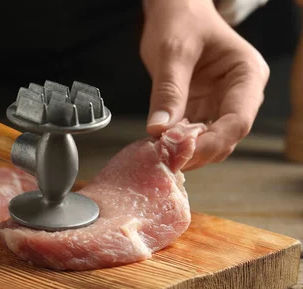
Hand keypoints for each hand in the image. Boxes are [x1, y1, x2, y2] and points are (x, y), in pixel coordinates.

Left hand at [140, 0, 269, 169]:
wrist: (174, 11)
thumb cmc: (181, 20)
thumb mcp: (172, 52)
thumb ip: (168, 90)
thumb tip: (159, 130)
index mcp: (247, 75)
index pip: (238, 121)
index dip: (211, 143)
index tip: (182, 152)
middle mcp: (239, 95)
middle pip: (225, 138)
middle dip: (196, 151)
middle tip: (164, 157)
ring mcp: (219, 104)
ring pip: (208, 143)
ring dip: (184, 151)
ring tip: (158, 152)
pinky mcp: (199, 110)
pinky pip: (191, 136)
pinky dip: (175, 144)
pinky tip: (157, 146)